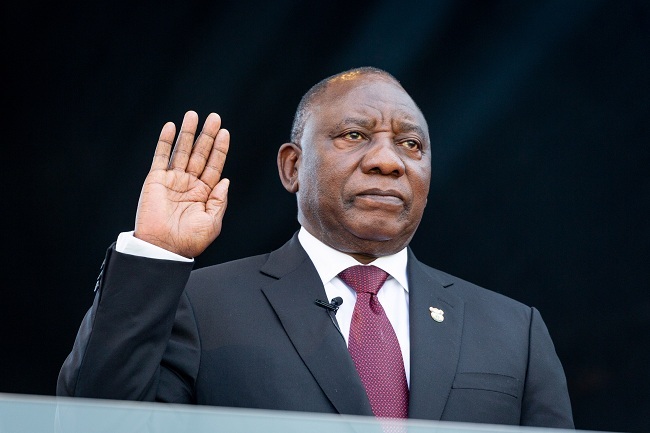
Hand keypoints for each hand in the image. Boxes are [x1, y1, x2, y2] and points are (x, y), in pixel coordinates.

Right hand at [134, 111, 229, 257]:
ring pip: (182, 151)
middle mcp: (189, 184)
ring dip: (188, 132)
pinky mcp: (156, 179)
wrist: (163, 248)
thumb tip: (225, 179)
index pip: (214, 165)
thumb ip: (220, 200)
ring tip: (193, 115)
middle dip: (207, 135)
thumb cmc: (189, 240)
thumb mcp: (212, 221)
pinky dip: (165, 141)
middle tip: (214, 117)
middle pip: (200, 153)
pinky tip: (171, 127)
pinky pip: (161, 156)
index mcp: (204, 193)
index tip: (225, 133)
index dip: (219, 149)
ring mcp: (172, 180)